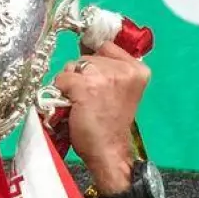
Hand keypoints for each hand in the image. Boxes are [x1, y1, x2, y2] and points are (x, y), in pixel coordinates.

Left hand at [52, 42, 149, 195]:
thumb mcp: (120, 91)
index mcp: (138, 69)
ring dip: (69, 83)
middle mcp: (124, 69)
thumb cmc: (111, 124)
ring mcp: (105, 76)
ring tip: (80, 103)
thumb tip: (85, 52)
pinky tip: (71, 106)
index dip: (95, 62)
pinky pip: (62, 79)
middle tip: (88, 98)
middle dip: (82, 74)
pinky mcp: (85, 86)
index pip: (106, 47)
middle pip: (88, 57)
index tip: (94, 80)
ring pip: (73, 66)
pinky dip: (60, 92)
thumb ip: (110, 70)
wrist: (109, 151)